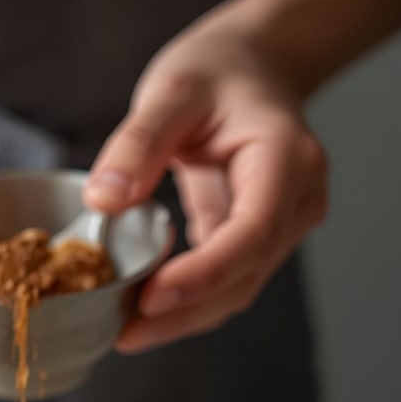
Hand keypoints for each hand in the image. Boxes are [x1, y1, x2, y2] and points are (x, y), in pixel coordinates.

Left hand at [84, 25, 327, 352]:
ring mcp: (281, 225)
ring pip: (235, 291)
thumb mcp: (172, 90)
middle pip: (244, 277)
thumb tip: (104, 200)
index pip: (252, 233)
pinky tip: (139, 311)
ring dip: (182, 319)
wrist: (253, 67)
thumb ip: (137, 143)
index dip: (203, 275)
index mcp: (285, 159)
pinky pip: (223, 283)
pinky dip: (184, 302)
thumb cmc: (217, 72)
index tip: (150, 300)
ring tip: (125, 331)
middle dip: (184, 314)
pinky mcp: (255, 241)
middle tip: (124, 334)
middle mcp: (297, 200)